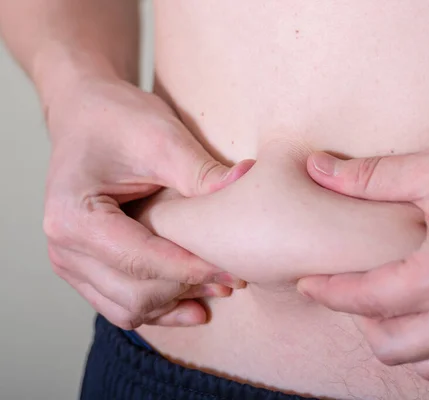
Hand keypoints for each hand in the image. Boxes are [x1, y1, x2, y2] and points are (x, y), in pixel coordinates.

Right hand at [43, 75, 253, 329]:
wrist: (88, 115)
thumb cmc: (119, 120)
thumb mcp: (162, 138)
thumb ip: (201, 172)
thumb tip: (247, 183)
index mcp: (73, 216)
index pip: (141, 260)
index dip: (192, 269)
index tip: (235, 270)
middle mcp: (63, 247)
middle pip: (134, 293)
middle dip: (187, 289)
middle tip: (234, 278)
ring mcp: (70, 262)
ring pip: (129, 308)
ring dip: (176, 304)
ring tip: (219, 289)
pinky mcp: (85, 267)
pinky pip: (122, 304)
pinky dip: (159, 308)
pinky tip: (195, 303)